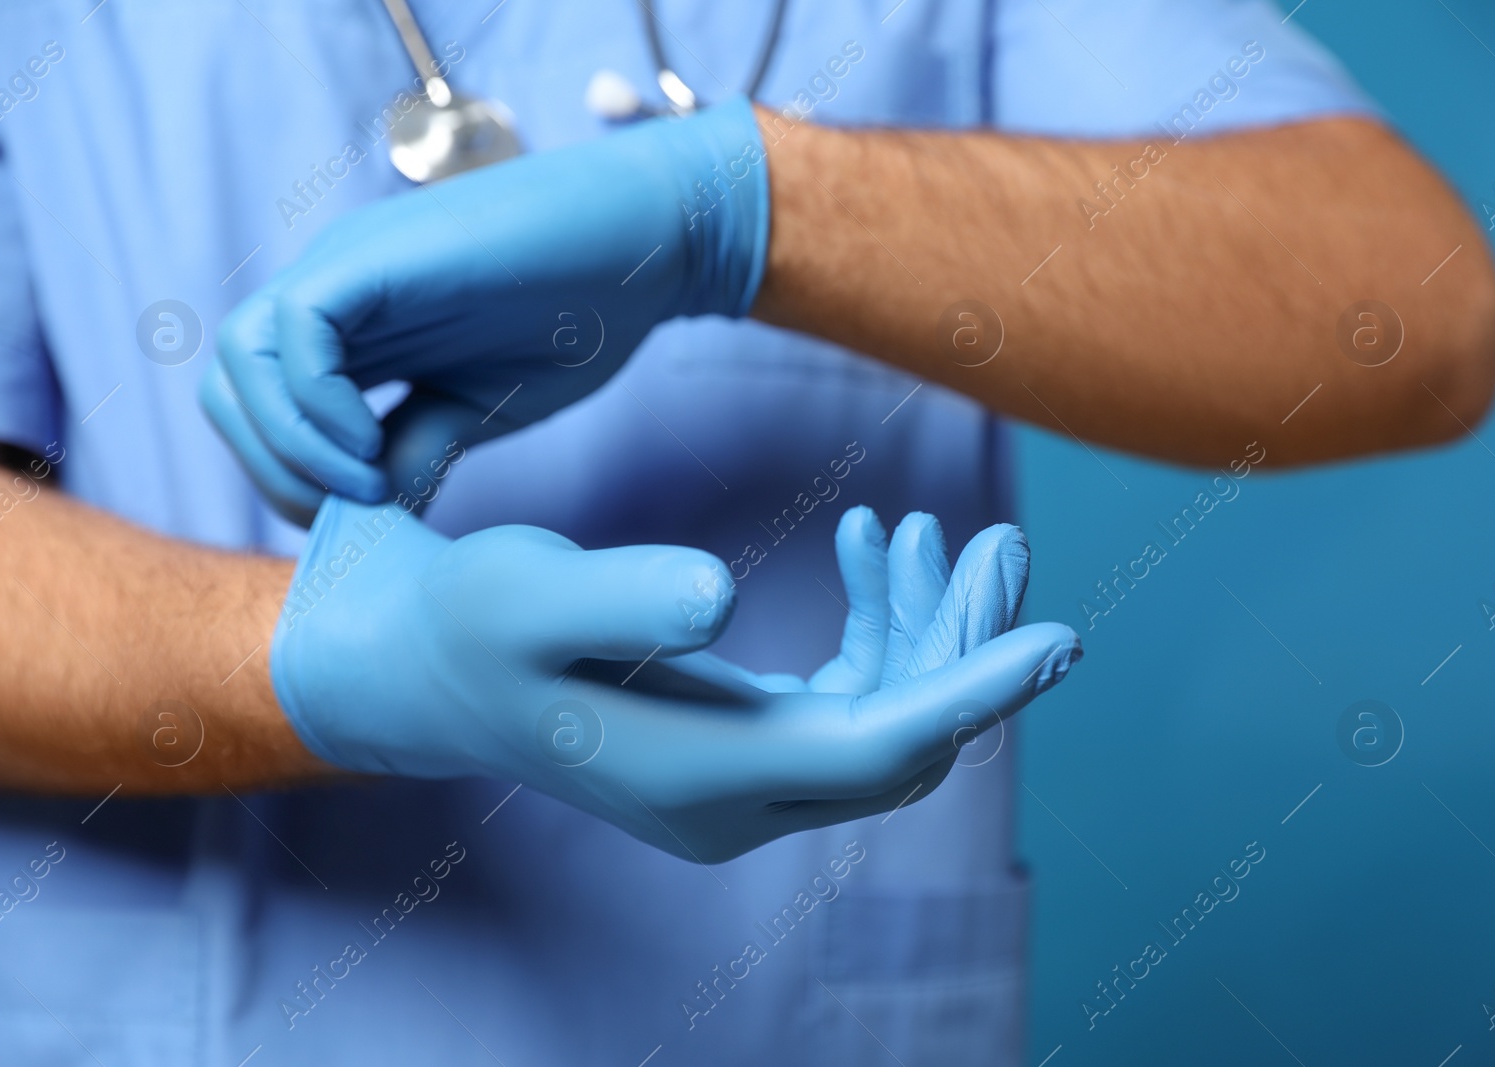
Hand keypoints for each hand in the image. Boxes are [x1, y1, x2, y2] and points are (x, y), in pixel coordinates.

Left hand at [203, 97, 767, 524]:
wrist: (654, 240)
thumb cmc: (583, 314)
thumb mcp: (484, 407)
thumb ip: (421, 448)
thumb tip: (376, 513)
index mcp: (358, 330)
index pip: (264, 403)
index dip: (288, 473)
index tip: (359, 515)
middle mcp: (337, 295)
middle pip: (232, 381)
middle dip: (272, 465)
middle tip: (346, 509)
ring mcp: (350, 270)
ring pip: (242, 355)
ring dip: (286, 439)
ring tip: (362, 480)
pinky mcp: (376, 257)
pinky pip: (294, 328)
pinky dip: (314, 400)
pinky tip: (372, 443)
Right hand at [272, 500, 1080, 861]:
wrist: (431, 664)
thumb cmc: (474, 622)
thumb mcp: (529, 592)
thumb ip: (621, 593)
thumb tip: (723, 594)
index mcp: (701, 775)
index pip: (880, 751)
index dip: (977, 695)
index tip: (1064, 637)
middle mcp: (736, 801)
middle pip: (903, 739)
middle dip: (966, 644)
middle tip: (1003, 541)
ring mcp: (743, 783)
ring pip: (885, 719)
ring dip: (925, 629)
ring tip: (928, 527)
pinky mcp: (741, 748)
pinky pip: (847, 700)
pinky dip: (874, 629)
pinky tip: (866, 545)